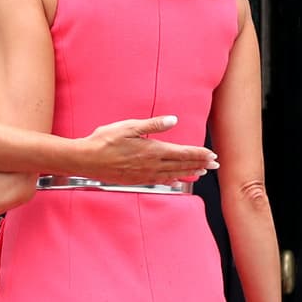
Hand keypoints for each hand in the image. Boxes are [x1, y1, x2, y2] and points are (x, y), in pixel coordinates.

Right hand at [70, 115, 217, 183]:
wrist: (86, 160)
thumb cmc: (104, 141)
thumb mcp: (128, 126)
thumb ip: (152, 125)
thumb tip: (173, 120)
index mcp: (152, 150)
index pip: (182, 152)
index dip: (199, 153)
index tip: (211, 154)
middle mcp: (152, 164)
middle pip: (182, 165)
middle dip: (200, 164)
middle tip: (215, 165)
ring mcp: (145, 174)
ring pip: (174, 174)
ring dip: (189, 172)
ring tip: (201, 172)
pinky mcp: (137, 179)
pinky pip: (161, 181)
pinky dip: (173, 180)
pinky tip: (176, 180)